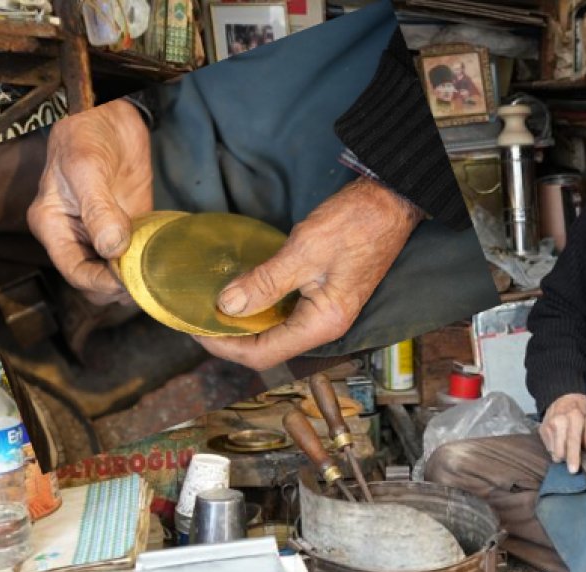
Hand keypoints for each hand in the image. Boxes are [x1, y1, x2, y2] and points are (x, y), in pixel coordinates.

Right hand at [27, 99, 152, 305]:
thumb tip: (112, 249)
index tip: (128, 281)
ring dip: (136, 280)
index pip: (74, 272)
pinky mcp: (128, 226)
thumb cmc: (85, 135)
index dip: (101, 282)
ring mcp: (102, 233)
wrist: (110, 114)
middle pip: (94, 281)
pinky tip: (166, 263)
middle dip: (119, 288)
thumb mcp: (86, 169)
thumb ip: (99, 210)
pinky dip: (150, 264)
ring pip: (116, 274)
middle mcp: (75, 235)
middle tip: (149, 283)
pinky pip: (137, 256)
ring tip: (159, 278)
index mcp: (53, 226)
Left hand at [195, 176, 420, 369]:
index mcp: (323, 323)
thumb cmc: (356, 224)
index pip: (264, 353)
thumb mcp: (304, 251)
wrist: (390, 203)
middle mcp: (326, 325)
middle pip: (269, 348)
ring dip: (244, 323)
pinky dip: (261, 307)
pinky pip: (286, 314)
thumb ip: (265, 282)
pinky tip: (242, 292)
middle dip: (231, 338)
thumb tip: (227, 307)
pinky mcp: (326, 297)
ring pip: (276, 331)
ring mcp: (327, 312)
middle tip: (197, 317)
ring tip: (213, 306)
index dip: (225, 346)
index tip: (195, 326)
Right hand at [539, 393, 585, 472]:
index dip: (573, 456)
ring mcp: (547, 426)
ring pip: (553, 451)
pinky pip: (548, 448)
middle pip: (560, 450)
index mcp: (573, 417)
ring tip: (568, 444)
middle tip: (575, 455)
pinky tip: (561, 439)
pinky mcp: (541, 430)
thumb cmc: (580, 408)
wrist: (563, 395)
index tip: (573, 470)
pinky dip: (555, 448)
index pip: (572, 440)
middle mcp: (558, 422)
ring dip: (561, 453)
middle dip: (567, 458)